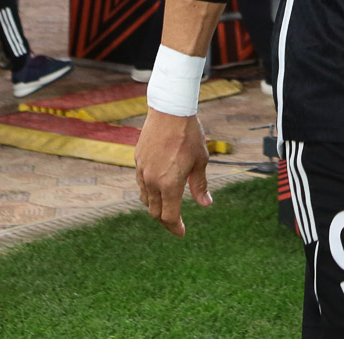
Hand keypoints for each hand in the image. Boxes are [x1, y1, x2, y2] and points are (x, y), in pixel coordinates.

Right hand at [134, 110, 210, 236]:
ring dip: (156, 207)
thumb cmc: (189, 135)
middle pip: (155, 212)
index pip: (169, 216)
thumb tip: (205, 204)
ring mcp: (142, 171)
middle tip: (176, 223)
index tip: (182, 233)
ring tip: (167, 207)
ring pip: (146, 199)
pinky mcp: (138, 160)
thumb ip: (199, 185)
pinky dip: (149, 192)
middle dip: (165, 221)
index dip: (175, 228)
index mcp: (169, 184)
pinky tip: (158, 188)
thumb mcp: (200, 161)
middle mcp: (152, 181)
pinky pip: (141, 184)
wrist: (169, 111)